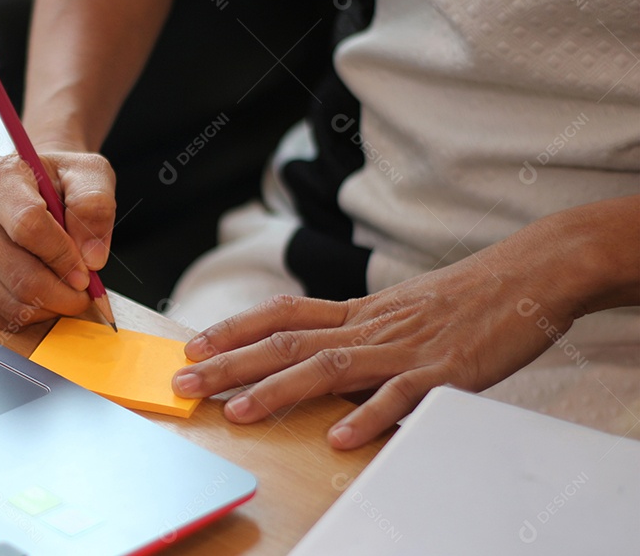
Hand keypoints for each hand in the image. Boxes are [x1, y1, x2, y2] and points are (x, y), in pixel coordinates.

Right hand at [0, 150, 115, 330]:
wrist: (33, 187)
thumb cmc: (61, 181)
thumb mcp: (90, 174)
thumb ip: (95, 206)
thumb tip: (91, 258)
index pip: (28, 226)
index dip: (63, 257)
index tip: (87, 272)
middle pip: (19, 273)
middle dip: (62, 293)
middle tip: (85, 293)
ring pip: (10, 301)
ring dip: (50, 308)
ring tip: (68, 294)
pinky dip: (31, 316)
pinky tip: (47, 299)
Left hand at [170, 240, 578, 449]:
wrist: (529, 275)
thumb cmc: (463, 298)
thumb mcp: (398, 310)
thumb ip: (357, 333)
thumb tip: (314, 361)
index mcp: (358, 311)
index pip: (281, 313)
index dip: (233, 329)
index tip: (192, 346)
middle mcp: (370, 326)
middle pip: (286, 342)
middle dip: (229, 364)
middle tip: (184, 384)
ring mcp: (404, 349)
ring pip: (328, 367)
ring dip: (277, 391)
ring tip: (237, 412)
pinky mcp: (444, 372)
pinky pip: (400, 397)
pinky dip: (368, 417)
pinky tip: (337, 438)